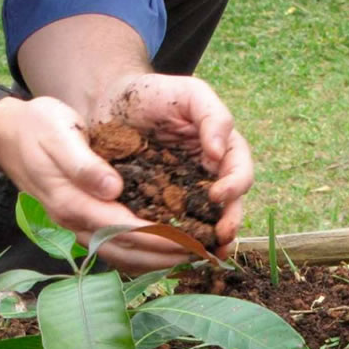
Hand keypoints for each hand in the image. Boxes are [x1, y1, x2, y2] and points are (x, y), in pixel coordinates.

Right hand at [0, 96, 196, 272]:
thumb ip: (83, 164)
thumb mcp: (59, 133)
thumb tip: (112, 189)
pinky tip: (165, 250)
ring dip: (157, 260)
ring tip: (192, 256)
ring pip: (121, 255)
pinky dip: (142, 253)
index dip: (159, 236)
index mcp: (72, 202)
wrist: (8, 134)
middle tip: (204, 252)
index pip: (123, 228)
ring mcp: (76, 226)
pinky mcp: (82, 222)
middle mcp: (74, 222)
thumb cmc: (37, 127)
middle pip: (126, 249)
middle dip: (167, 254)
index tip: (190, 238)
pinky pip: (115, 247)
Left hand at [97, 73, 253, 259]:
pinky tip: (167, 253)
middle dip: (227, 223)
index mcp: (221, 150)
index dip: (235, 186)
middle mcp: (206, 176)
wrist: (109, 103)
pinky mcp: (156, 206)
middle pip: (227, 206)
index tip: (218, 195)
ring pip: (201, 222)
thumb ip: (212, 116)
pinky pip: (169, 226)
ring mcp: (182, 194)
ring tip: (202, 255)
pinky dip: (171, 241)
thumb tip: (220, 152)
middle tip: (220, 238)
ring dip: (205, 241)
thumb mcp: (189, 93)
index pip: (239, 172)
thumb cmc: (153, 93)